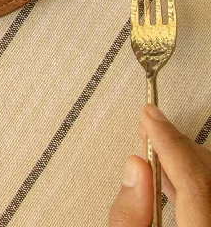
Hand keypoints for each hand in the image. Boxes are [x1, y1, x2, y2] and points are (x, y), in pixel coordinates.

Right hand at [109, 105, 210, 225]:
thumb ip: (128, 215)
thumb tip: (134, 168)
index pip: (194, 180)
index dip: (168, 143)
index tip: (149, 116)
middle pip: (204, 171)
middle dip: (174, 144)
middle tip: (147, 123)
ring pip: (210, 174)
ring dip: (182, 157)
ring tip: (152, 143)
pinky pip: (209, 189)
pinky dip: (190, 174)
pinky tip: (169, 172)